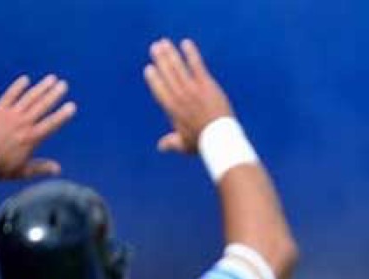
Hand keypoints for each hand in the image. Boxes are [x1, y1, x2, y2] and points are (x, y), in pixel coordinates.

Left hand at [0, 74, 76, 178]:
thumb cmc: (1, 168)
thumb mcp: (23, 171)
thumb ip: (41, 168)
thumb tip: (58, 169)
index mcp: (32, 138)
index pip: (51, 123)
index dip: (62, 114)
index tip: (71, 106)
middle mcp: (23, 123)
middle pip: (42, 106)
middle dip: (54, 94)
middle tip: (63, 85)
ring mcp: (10, 115)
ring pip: (29, 98)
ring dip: (41, 87)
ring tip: (51, 78)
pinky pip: (9, 95)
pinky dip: (17, 87)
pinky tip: (25, 79)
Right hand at [143, 38, 233, 153]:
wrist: (220, 139)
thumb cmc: (202, 143)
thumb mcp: (183, 145)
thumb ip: (171, 143)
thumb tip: (161, 147)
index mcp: (172, 110)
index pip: (159, 90)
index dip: (154, 78)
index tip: (149, 68)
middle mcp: (179, 97)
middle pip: (167, 74)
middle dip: (160, 60)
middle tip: (155, 47)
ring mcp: (192, 89)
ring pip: (178, 67)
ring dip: (170, 53)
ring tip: (164, 43)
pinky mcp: (206, 84)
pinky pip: (196, 65)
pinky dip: (191, 54)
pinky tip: (186, 43)